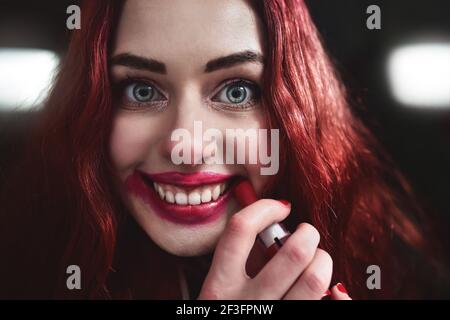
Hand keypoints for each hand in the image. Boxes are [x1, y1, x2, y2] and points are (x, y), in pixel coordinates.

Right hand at [198, 199, 333, 299]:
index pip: (240, 230)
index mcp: (220, 288)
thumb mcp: (221, 295)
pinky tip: (331, 294)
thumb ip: (241, 264)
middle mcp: (245, 305)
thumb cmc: (229, 316)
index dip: (264, 209)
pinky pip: (329, 306)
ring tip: (318, 262)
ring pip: (316, 280)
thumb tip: (277, 231)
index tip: (280, 208)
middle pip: (293, 253)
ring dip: (323, 262)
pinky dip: (336, 296)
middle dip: (309, 235)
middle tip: (307, 236)